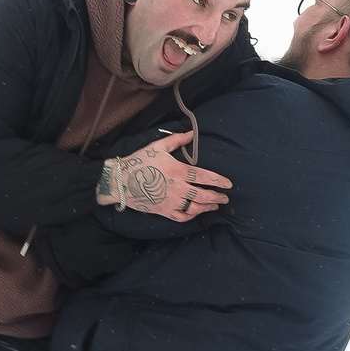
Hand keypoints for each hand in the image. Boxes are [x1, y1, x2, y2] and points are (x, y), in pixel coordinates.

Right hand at [96, 131, 231, 220]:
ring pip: (195, 207)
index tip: (228, 184)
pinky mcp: (164, 211)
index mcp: (178, 171)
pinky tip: (197, 213)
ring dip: (208, 207)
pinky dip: (192, 216)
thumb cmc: (139, 161)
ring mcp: (171, 201)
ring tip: (215, 206)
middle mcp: (177, 188)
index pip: (204, 176)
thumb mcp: (158, 146)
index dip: (218, 181)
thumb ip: (177, 140)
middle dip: (217, 197)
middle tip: (225, 198)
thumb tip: (192, 133)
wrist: (121, 181)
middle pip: (203, 195)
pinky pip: (182, 217)